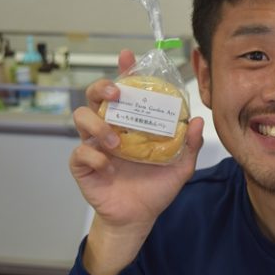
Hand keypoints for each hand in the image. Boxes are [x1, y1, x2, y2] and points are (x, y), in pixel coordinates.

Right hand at [69, 49, 203, 274]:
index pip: (125, 89)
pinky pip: (79, 153)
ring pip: (81, 118)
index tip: (128, 56)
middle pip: (95, 96)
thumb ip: (189, 145)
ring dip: (98, 125)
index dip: (124, 70)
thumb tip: (196, 121)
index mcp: (131, 122)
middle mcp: (110, 128)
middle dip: (102, 88)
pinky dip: (93, 156)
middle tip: (117, 95)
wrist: (139, 218)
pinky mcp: (83, 166)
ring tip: (116, 141)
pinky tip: (109, 166)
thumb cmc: (156, 187)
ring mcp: (94, 145)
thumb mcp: (180, 166)